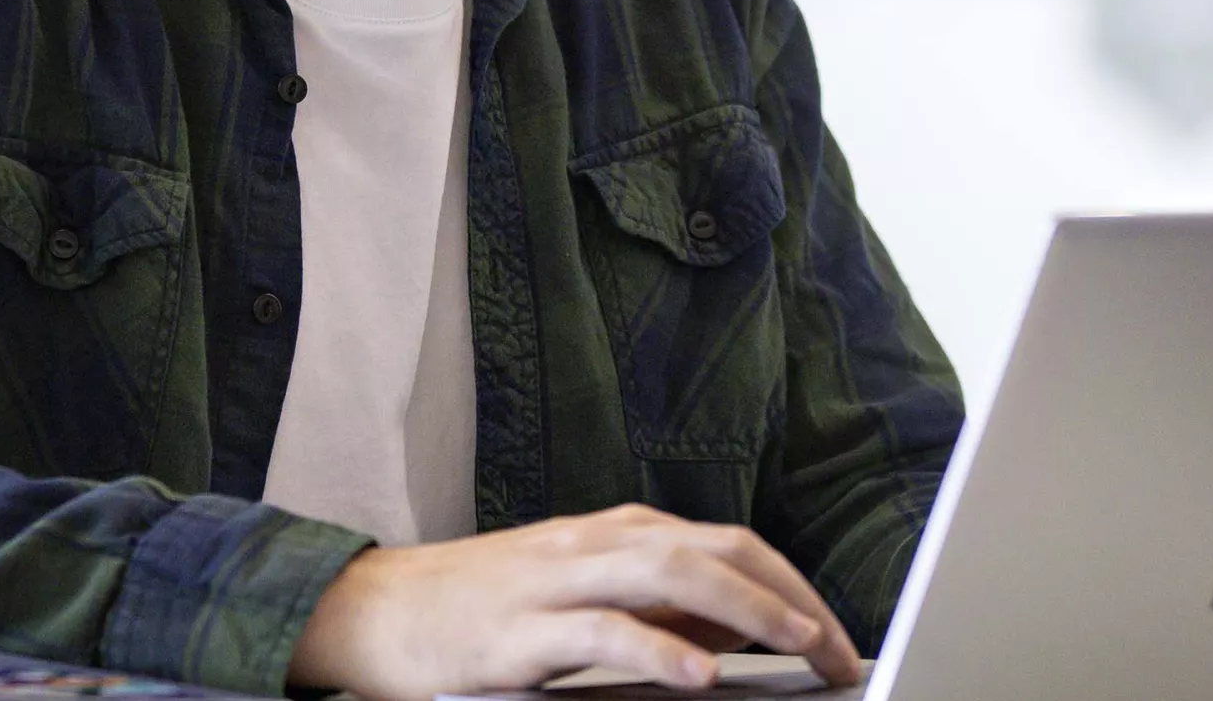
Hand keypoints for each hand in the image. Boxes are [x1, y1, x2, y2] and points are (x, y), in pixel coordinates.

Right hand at [286, 504, 863, 700]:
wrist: (374, 611)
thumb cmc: (482, 609)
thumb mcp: (580, 594)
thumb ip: (656, 607)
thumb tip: (741, 630)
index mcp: (616, 535)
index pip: (728, 543)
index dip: (793, 585)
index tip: (836, 635)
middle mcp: (595, 545)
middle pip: (714, 550)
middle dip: (789, 597)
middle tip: (838, 649)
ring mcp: (556, 583)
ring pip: (669, 575)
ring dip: (747, 609)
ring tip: (798, 645)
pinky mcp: (519, 632)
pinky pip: (602, 633)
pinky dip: (661, 652)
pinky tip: (702, 678)